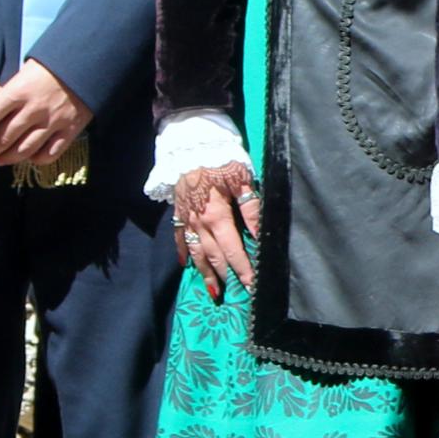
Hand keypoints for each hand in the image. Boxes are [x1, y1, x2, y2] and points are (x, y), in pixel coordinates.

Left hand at [0, 59, 91, 170]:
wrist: (88, 65)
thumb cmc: (51, 66)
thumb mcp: (24, 72)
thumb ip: (8, 93)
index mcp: (18, 92)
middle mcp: (33, 110)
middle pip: (2, 139)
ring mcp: (52, 123)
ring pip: (24, 150)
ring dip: (7, 159)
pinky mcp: (69, 131)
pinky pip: (49, 154)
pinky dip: (36, 159)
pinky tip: (29, 157)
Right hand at [174, 162, 262, 288]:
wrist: (189, 143)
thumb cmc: (220, 158)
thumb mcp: (241, 179)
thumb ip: (251, 208)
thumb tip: (260, 234)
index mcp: (217, 217)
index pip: (232, 251)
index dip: (242, 269)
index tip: (251, 286)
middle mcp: (199, 224)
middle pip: (213, 256)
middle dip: (225, 276)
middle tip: (235, 294)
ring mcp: (186, 219)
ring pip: (196, 253)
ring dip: (205, 272)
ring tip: (213, 290)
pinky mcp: (178, 213)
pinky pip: (179, 238)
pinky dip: (183, 253)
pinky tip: (186, 265)